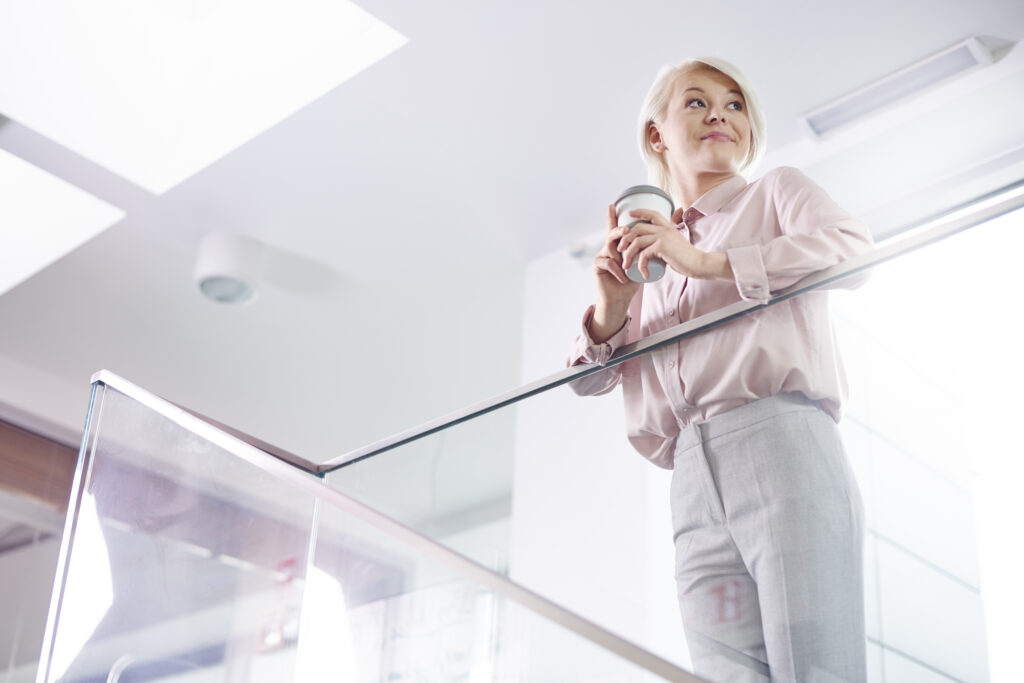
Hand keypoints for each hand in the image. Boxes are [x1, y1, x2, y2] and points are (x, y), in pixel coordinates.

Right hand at [589, 204, 641, 340]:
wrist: (620, 299)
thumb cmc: (633, 280)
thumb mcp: (644, 262)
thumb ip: (652, 249)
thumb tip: (666, 238)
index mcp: (618, 246)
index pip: (616, 228)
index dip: (613, 217)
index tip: (612, 204)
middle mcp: (608, 248)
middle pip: (611, 234)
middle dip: (619, 230)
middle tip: (627, 229)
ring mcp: (601, 257)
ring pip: (609, 247)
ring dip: (619, 249)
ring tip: (625, 251)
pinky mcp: (597, 267)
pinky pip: (607, 264)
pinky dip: (618, 270)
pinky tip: (624, 277)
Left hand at [615, 207, 731, 280]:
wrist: (699, 264)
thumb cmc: (687, 258)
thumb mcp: (676, 244)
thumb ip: (666, 241)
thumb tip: (656, 246)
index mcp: (668, 227)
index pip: (652, 213)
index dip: (639, 212)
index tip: (629, 215)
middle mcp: (664, 229)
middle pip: (637, 228)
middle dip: (625, 238)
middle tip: (620, 249)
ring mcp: (663, 237)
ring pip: (637, 241)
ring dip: (628, 254)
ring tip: (626, 265)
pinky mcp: (662, 247)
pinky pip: (643, 255)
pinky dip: (640, 266)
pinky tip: (643, 274)